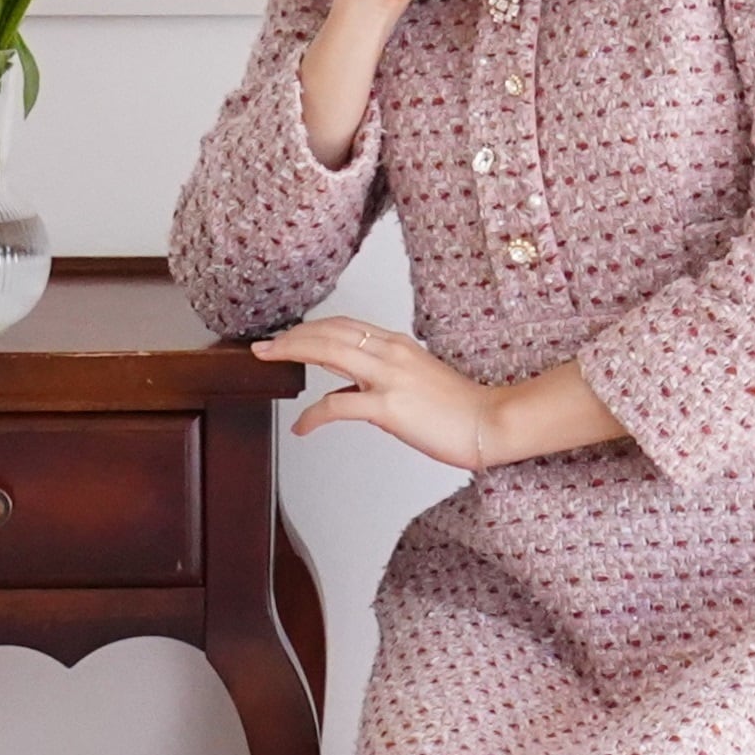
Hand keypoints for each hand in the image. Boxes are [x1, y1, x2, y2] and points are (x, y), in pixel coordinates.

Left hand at [254, 317, 506, 469]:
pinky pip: (338, 405)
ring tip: (267, 361)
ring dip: (291, 353)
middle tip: (263, 346)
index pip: (342, 326)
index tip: (285, 337)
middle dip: (290, 337)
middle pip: (328, 332)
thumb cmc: (459, 408)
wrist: (491, 421)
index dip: (308, 329)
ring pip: (328, 352)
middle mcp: (390, 352)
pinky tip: (302, 428)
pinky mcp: (389, 407)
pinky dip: (312, 415)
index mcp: (396, 344)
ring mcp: (389, 377)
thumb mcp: (416, 380)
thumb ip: (379, 379)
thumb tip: (345, 391)